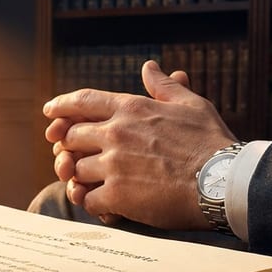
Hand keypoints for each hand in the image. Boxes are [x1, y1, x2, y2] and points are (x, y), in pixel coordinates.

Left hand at [43, 60, 236, 230]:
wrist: (222, 180)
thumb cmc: (211, 142)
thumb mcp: (190, 104)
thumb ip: (163, 87)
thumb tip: (149, 66)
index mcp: (131, 108)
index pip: (82, 101)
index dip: (60, 106)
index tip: (48, 112)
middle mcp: (116, 133)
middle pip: (71, 136)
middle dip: (70, 146)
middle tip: (72, 156)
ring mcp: (113, 165)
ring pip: (76, 169)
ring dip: (80, 176)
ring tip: (90, 183)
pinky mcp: (116, 195)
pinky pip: (87, 198)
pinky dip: (91, 202)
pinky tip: (104, 205)